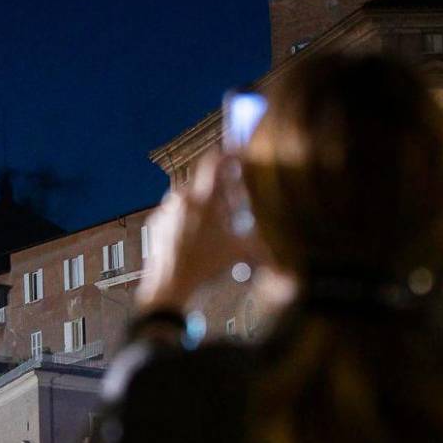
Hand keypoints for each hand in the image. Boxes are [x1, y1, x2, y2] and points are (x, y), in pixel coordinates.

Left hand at [135, 153, 255, 314]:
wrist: (169, 287)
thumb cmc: (205, 268)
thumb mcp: (240, 252)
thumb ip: (264, 240)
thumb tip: (287, 241)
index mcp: (204, 199)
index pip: (216, 161)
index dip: (230, 154)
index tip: (240, 154)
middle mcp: (182, 198)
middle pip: (204, 180)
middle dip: (221, 187)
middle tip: (234, 201)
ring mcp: (166, 210)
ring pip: (189, 195)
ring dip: (204, 202)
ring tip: (216, 222)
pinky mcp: (155, 222)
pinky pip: (175, 210)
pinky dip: (187, 215)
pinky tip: (197, 233)